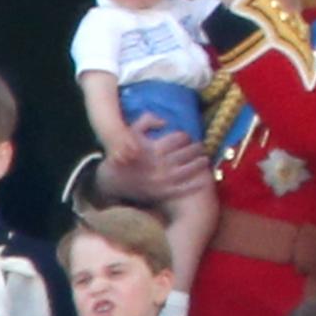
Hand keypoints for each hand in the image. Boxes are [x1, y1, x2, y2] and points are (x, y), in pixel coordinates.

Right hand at [96, 114, 211, 203]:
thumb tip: (165, 121)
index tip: (187, 136)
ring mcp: (162, 181)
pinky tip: (204, 179)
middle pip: (186, 153)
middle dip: (196, 148)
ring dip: (200, 163)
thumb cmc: (121, 155)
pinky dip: (196, 184)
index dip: (185, 136)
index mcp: (153, 148)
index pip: (178, 138)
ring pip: (189, 170)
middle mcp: (159, 164)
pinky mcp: (163, 194)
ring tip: (205, 159)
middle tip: (200, 146)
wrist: (110, 182)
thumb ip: (146, 121)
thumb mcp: (129, 134)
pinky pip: (184, 189)